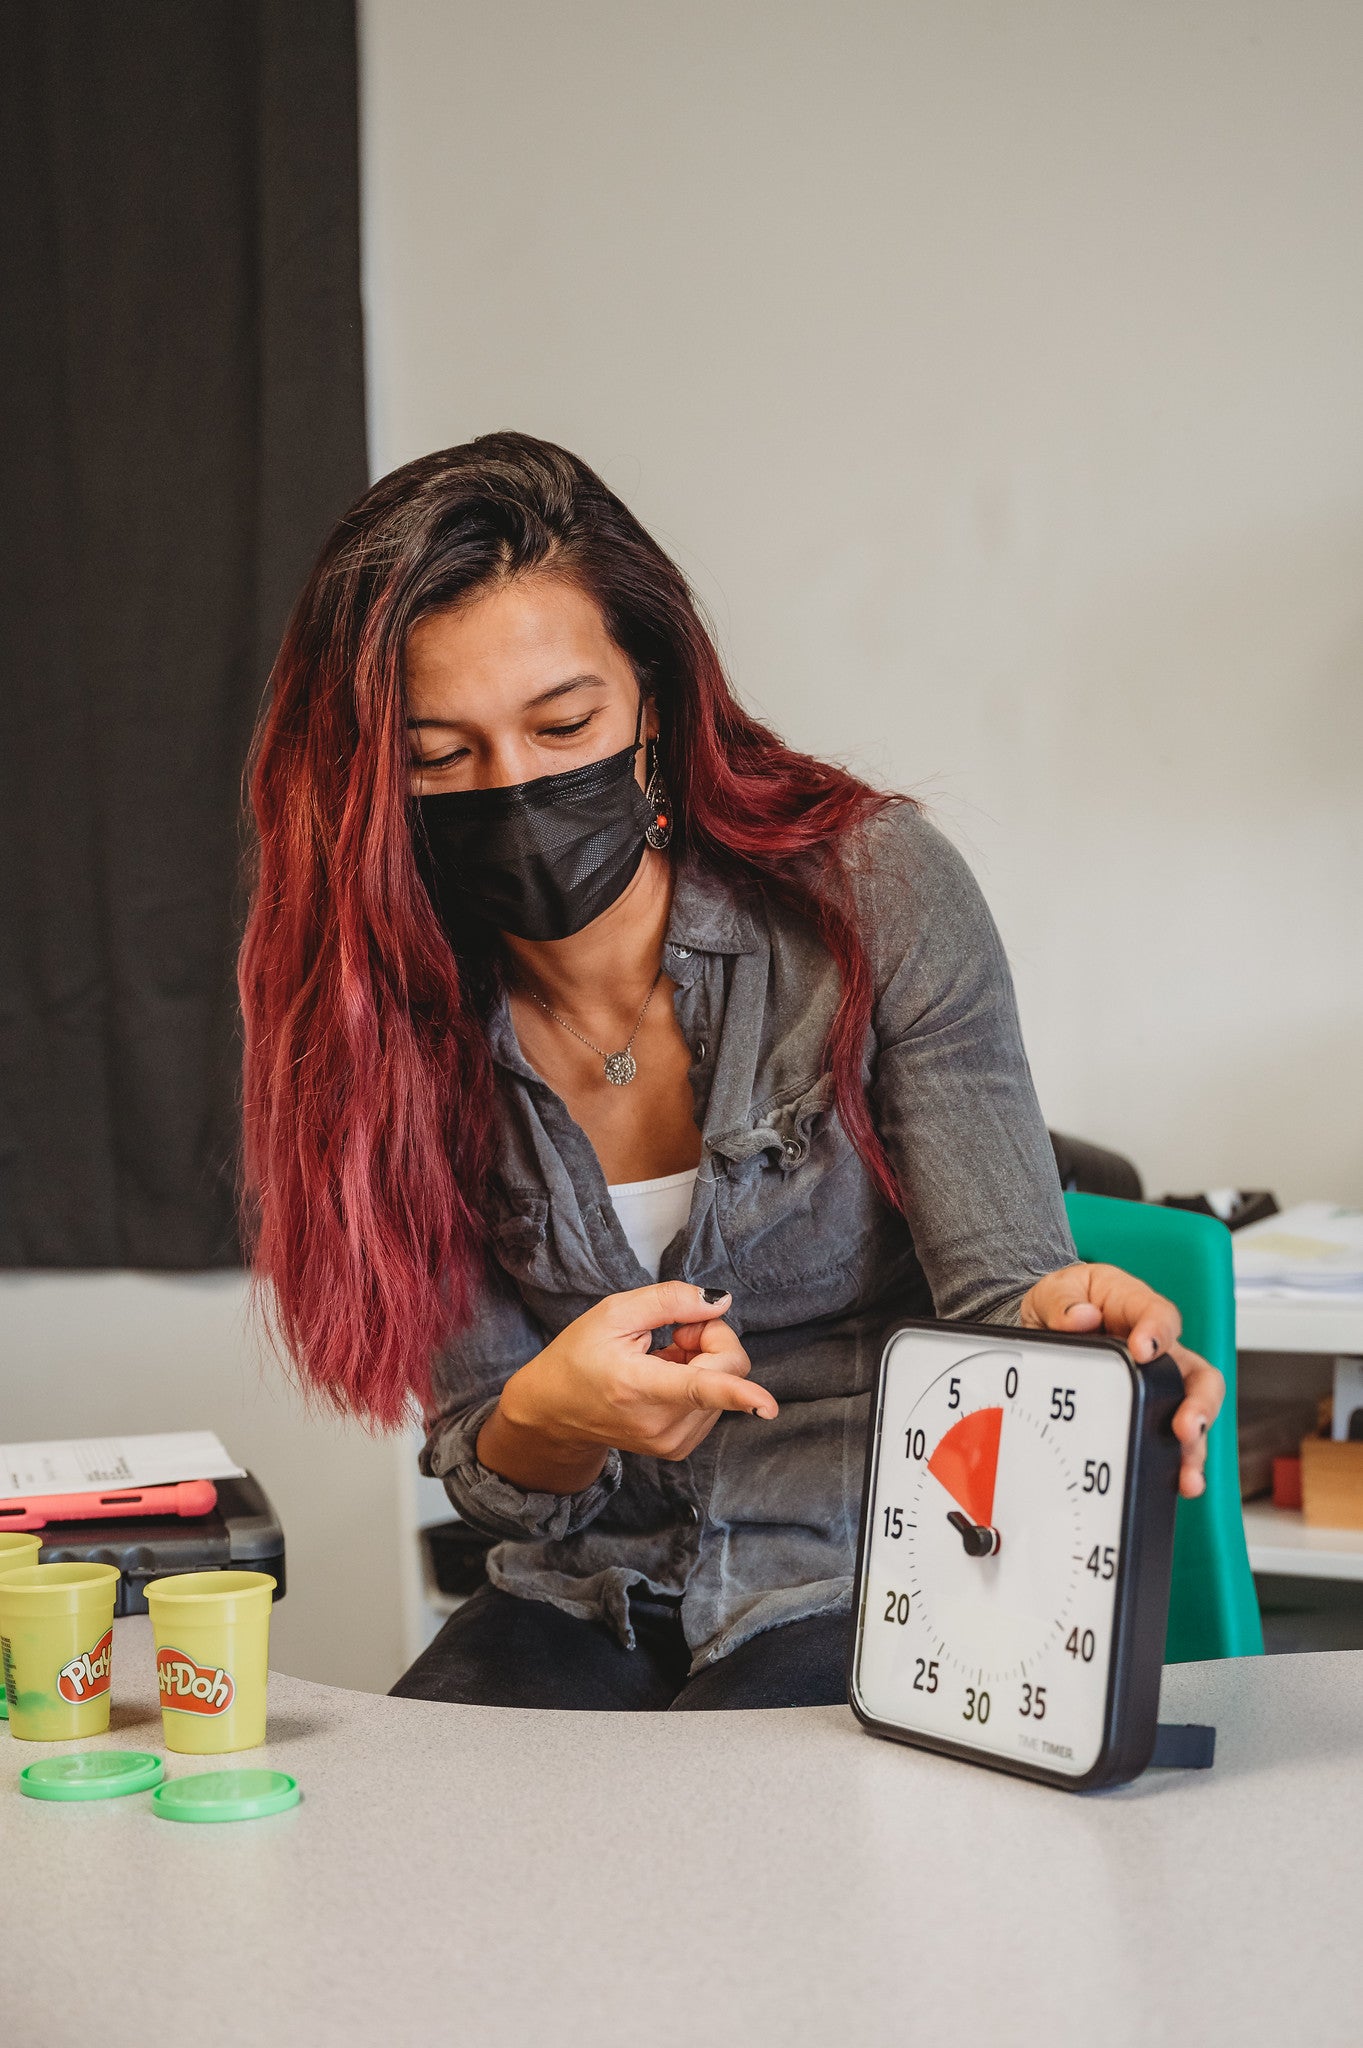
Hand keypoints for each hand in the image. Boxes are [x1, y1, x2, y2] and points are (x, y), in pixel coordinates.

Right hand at [478, 1281, 777, 1492]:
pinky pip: (715, 1402)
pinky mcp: (678, 1448)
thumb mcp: (614, 1313)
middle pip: (728, 1370)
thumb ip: (670, 1300)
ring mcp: (671, 1442)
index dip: (738, 1394)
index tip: (768, 1406)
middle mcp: (659, 1423)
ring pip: (727, 1385)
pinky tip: (667, 1377)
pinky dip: (700, 1381)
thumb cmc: (579, 1357)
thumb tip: (719, 1302)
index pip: (698, 1389)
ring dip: (704, 1361)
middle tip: (675, 1332)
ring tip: (662, 1358)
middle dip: (712, 1339)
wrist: (554, 1412)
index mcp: (638, 1386)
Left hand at [1019, 1263, 1222, 1499]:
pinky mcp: (1147, 1412)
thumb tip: (1081, 1317)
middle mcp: (1159, 1349)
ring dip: (1194, 1446)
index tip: (1143, 1349)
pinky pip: (1170, 1439)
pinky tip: (1179, 1484)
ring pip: (1192, 1413)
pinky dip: (1177, 1464)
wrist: (1049, 1326)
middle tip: (1185, 1425)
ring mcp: (1157, 1384)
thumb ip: (1062, 1302)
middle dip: (1200, 1403)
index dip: (1158, 1332)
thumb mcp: (1053, 1291)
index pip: (1160, 1315)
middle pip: (1197, 1374)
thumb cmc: (1063, 1303)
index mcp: (1136, 1307)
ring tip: (1187, 1473)